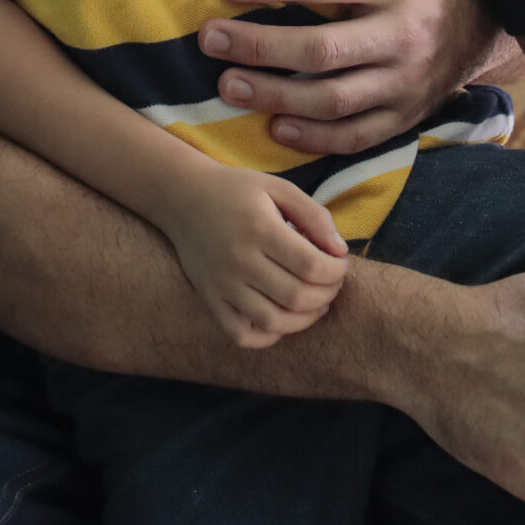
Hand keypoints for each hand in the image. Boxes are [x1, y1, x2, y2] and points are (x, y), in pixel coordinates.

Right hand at [156, 165, 349, 348]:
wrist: (183, 197)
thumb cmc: (237, 191)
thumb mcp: (279, 188)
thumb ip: (315, 215)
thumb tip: (341, 251)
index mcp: (260, 229)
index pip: (312, 266)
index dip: (336, 271)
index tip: (340, 263)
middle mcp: (239, 260)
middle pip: (297, 296)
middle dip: (327, 294)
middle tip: (332, 283)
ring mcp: (222, 284)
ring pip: (273, 321)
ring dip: (305, 319)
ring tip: (316, 304)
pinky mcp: (209, 299)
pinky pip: (241, 334)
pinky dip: (268, 336)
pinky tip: (282, 319)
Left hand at [203, 0, 498, 153]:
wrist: (491, 30)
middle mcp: (401, 36)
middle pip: (321, 50)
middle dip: (259, 47)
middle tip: (208, 40)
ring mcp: (402, 82)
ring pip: (331, 100)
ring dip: (274, 97)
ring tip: (225, 85)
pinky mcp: (402, 116)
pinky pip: (354, 136)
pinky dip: (312, 138)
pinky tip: (272, 127)